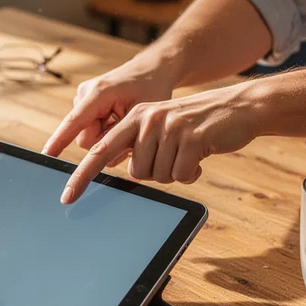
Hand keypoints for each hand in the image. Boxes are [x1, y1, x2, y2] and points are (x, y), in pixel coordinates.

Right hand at [42, 54, 174, 157]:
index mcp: (99, 93)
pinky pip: (90, 130)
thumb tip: (102, 157)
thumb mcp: (142, 114)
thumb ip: (121, 136)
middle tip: (126, 129)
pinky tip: (117, 118)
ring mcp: (83, 98)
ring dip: (106, 136)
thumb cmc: (151, 88)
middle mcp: (85, 94)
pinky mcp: (85, 104)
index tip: (46, 155)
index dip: (59, 140)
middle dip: (104, 141)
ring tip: (123, 120)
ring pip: (88, 136)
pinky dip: (105, 130)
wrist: (151, 69)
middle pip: (84, 138)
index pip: (75, 122)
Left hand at [57, 83, 257, 203]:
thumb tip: (125, 175)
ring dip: (176, 172)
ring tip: (189, 151)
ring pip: (159, 176)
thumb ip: (139, 144)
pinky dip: (191, 174)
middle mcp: (148, 119)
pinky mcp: (191, 138)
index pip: (100, 151)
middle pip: (136, 172)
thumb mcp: (162, 127)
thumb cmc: (197, 124)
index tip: (67, 197)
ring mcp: (169, 127)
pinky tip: (200, 157)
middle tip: (175, 154)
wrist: (238, 108)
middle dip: (157, 172)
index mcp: (135, 117)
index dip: (83, 176)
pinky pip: (181, 176)